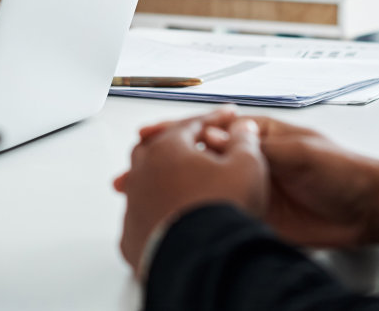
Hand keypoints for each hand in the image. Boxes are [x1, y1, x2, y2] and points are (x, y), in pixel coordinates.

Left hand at [115, 113, 268, 276]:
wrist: (202, 262)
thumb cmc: (222, 210)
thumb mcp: (247, 166)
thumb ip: (244, 141)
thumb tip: (243, 129)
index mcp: (167, 148)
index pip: (191, 124)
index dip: (214, 118)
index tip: (229, 117)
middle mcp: (142, 173)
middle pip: (158, 148)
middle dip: (179, 144)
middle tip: (196, 145)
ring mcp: (133, 206)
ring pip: (145, 183)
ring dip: (164, 180)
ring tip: (184, 184)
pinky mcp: (131, 237)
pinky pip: (142, 217)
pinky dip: (157, 213)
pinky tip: (171, 218)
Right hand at [124, 111, 378, 248]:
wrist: (367, 210)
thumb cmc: (341, 170)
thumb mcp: (297, 149)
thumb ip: (255, 146)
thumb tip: (217, 137)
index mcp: (255, 137)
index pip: (207, 132)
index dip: (175, 134)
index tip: (148, 138)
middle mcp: (247, 163)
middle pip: (196, 163)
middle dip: (161, 166)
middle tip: (132, 174)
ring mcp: (248, 192)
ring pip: (201, 190)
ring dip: (172, 194)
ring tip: (142, 199)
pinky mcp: (254, 219)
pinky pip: (218, 216)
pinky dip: (194, 219)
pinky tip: (176, 222)